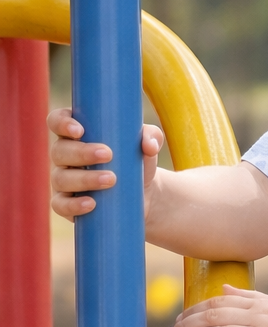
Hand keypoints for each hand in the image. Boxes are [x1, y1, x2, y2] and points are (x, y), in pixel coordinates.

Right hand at [49, 107, 164, 221]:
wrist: (141, 194)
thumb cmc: (136, 161)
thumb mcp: (147, 145)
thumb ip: (151, 137)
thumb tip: (149, 144)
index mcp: (75, 134)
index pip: (57, 121)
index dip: (62, 123)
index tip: (80, 130)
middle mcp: (63, 155)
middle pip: (60, 150)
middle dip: (81, 152)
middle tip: (108, 155)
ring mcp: (62, 180)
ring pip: (61, 178)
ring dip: (84, 179)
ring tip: (111, 180)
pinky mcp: (66, 204)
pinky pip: (61, 205)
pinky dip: (74, 205)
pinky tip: (91, 204)